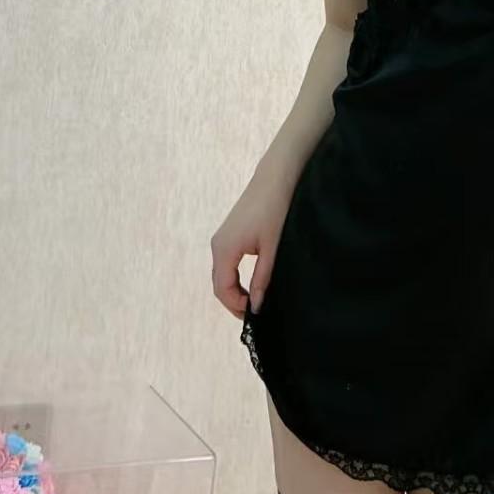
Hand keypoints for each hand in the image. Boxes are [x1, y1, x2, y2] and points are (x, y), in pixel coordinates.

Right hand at [210, 161, 295, 319]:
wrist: (276, 177)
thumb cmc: (275, 210)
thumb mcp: (272, 249)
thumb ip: (262, 279)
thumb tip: (256, 305)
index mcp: (224, 249)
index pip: (222, 290)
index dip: (236, 307)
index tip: (256, 315)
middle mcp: (217, 244)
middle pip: (219, 284)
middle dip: (235, 301)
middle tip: (256, 313)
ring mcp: (222, 238)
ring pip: (223, 274)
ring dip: (235, 290)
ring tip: (256, 300)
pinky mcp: (229, 233)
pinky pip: (227, 263)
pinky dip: (235, 277)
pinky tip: (253, 282)